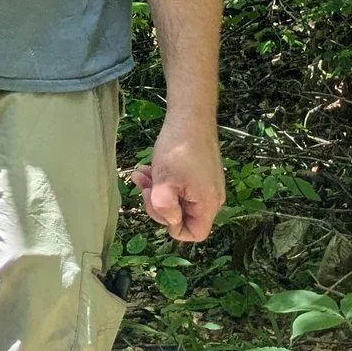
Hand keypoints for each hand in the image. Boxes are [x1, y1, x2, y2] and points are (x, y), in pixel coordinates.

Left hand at [130, 119, 223, 243]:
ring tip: (140, 174)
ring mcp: (205, 185)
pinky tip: (146, 168)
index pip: (194, 234)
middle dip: (158, 203)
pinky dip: (162, 180)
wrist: (190, 116)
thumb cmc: (178, 150)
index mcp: (208, 204)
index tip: (159, 205)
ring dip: (155, 189)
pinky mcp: (198, 173)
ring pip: (176, 199)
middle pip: (182, 216)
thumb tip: (169, 221)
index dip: (172, 226)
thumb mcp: (165, 182)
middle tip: (145, 186)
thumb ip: (164, 208)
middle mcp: (211, 198)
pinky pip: (178, 186)